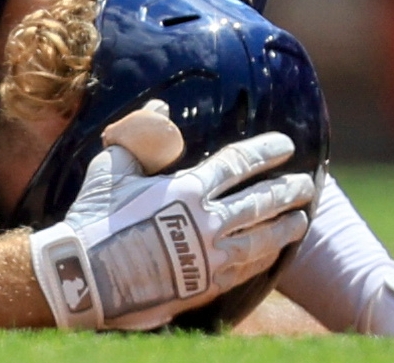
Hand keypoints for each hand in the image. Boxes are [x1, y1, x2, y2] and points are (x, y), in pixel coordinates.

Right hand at [30, 128, 310, 331]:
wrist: (87, 278)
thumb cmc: (94, 218)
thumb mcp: (111, 168)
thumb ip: (140, 138)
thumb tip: (161, 107)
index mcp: (186, 190)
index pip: (237, 164)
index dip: (264, 152)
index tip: (286, 145)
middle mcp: (206, 222)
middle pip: (259, 202)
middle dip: (286, 191)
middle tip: (307, 185)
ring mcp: (209, 257)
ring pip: (261, 239)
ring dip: (285, 227)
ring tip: (302, 220)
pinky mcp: (205, 286)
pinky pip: (246, 270)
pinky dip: (264, 259)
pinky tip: (273, 254)